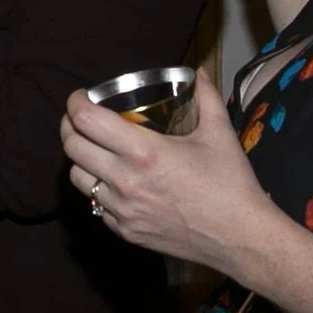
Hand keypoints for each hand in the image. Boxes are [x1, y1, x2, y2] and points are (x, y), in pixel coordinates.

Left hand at [60, 70, 283, 278]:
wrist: (241, 238)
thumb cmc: (232, 184)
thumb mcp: (220, 133)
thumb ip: (205, 97)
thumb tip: (197, 73)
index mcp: (145, 151)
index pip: (87, 121)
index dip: (75, 103)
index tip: (81, 97)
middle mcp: (126, 181)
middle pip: (71, 147)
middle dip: (70, 126)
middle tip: (81, 118)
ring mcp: (123, 209)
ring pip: (77, 178)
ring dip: (80, 159)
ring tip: (93, 149)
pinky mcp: (126, 231)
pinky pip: (96, 205)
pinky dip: (98, 189)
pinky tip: (112, 180)